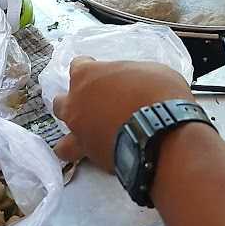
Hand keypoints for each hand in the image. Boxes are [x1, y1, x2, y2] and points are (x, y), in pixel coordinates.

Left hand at [53, 58, 193, 171]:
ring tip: (89, 141)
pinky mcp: (92, 158)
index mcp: (86, 75)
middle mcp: (75, 105)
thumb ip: (130, 78)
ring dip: (72, 139)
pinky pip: (86, 159)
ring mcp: (80, 134)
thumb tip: (133, 85)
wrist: (164, 132)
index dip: (90, 68)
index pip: (78, 66)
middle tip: (92, 106)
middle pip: (61, 102)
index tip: (99, 72)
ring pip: (63, 141)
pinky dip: (95, 157)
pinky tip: (107, 155)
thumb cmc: (159, 94)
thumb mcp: (149, 71)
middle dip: (73, 104)